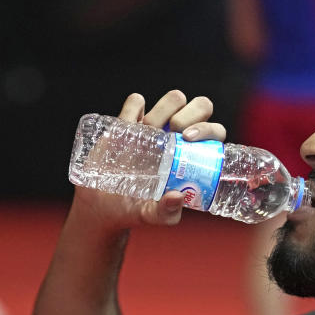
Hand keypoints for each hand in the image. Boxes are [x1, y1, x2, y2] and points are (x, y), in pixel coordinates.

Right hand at [73, 90, 226, 229]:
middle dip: (191, 113)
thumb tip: (178, 197)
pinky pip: (137, 101)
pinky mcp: (130, 121)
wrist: (100, 204)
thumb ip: (166, 213)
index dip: (207, 130)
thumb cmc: (133, 209)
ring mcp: (156, 127)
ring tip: (148, 130)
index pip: (214, 132)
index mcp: (192, 157)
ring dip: (164, 109)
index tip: (188, 138)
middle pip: (201, 107)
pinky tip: (129, 125)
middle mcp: (178, 137)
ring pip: (174, 98)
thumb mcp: (151, 215)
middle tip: (174, 130)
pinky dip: (134, 106)